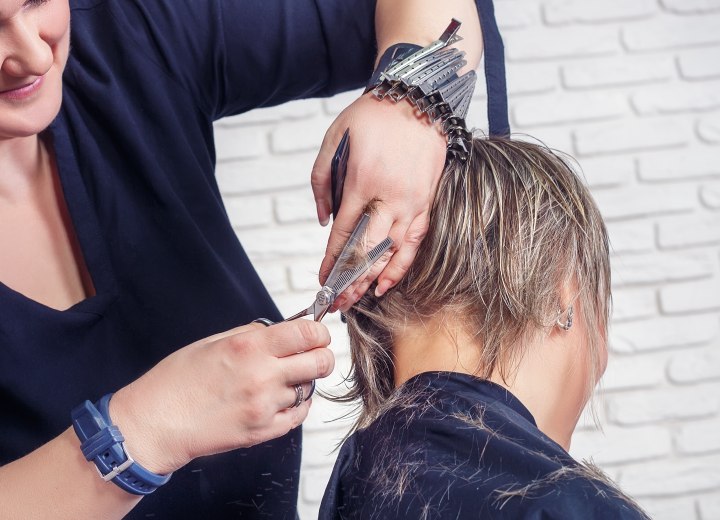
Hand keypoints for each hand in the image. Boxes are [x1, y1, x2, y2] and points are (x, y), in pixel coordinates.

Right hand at [108, 320, 332, 474]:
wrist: (155, 424)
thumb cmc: (176, 381)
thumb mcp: (213, 342)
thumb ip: (252, 333)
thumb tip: (282, 330)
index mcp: (249, 347)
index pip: (307, 334)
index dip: (318, 333)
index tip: (316, 335)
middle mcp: (262, 376)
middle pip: (320, 362)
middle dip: (321, 356)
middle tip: (310, 356)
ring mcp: (265, 406)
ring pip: (309, 388)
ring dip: (301, 382)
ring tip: (279, 380)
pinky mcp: (263, 431)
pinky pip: (299, 415)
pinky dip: (295, 405)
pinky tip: (277, 400)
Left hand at [312, 92, 446, 307]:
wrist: (418, 99)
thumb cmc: (372, 117)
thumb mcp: (333, 138)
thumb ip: (322, 180)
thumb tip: (324, 220)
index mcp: (362, 182)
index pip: (344, 233)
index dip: (331, 261)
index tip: (322, 280)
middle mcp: (389, 198)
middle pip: (367, 251)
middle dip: (349, 281)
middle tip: (335, 303)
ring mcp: (412, 203)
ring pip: (391, 253)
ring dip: (371, 280)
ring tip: (355, 301)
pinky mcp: (428, 203)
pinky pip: (414, 243)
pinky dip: (401, 267)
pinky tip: (387, 285)